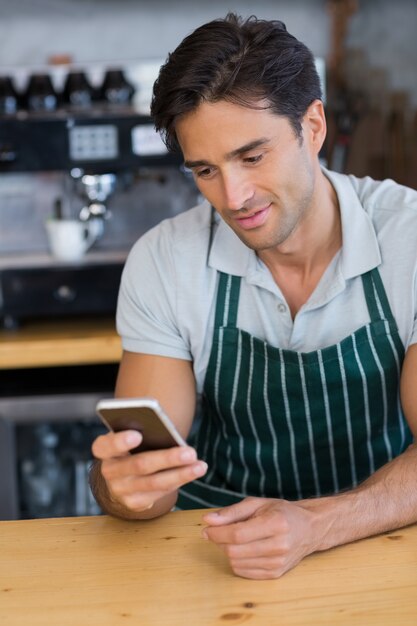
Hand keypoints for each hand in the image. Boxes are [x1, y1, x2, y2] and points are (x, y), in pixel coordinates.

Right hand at [92, 430, 207, 513]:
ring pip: (154, 483)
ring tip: (200, 466)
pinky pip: (159, 493)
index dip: (120, 441)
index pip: (107, 445)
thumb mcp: (130, 435)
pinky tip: (192, 473)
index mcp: (104, 448)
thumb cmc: (132, 447)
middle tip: (190, 453)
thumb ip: (142, 431)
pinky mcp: (134, 503)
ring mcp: (120, 490)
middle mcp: (109, 471)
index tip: (137, 435)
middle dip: (167, 459)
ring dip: (180, 474)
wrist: (124, 475)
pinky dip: (178, 482)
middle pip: (139, 465)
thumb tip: (167, 431)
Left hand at [202, 497, 317, 579]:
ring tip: (234, 539)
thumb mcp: (257, 504)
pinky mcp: (276, 574)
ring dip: (227, 551)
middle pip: (235, 550)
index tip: (206, 528)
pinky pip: (244, 572)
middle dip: (219, 541)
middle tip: (217, 532)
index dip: (217, 533)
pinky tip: (243, 550)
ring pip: (237, 563)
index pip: (237, 534)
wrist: (309, 529)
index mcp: (275, 524)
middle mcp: (279, 546)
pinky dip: (237, 561)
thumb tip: (207, 520)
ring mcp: (278, 563)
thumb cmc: (281, 512)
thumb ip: (231, 512)